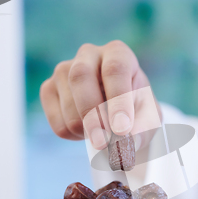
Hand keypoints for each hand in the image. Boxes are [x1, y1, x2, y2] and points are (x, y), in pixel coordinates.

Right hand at [40, 41, 160, 150]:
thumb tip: (123, 145)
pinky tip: (88, 131)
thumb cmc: (137, 108)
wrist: (118, 110)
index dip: (118, 101)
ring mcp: (64, 70)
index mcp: (118, 53)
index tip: (122, 130)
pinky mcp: (48, 90)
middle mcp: (88, 54)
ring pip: (68, 104)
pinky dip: (74, 136)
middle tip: (104, 143)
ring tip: (104, 134)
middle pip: (81, 77)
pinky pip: (57, 121)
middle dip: (92, 115)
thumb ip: (141, 130)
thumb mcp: (148, 118)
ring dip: (86, 131)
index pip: (115, 70)